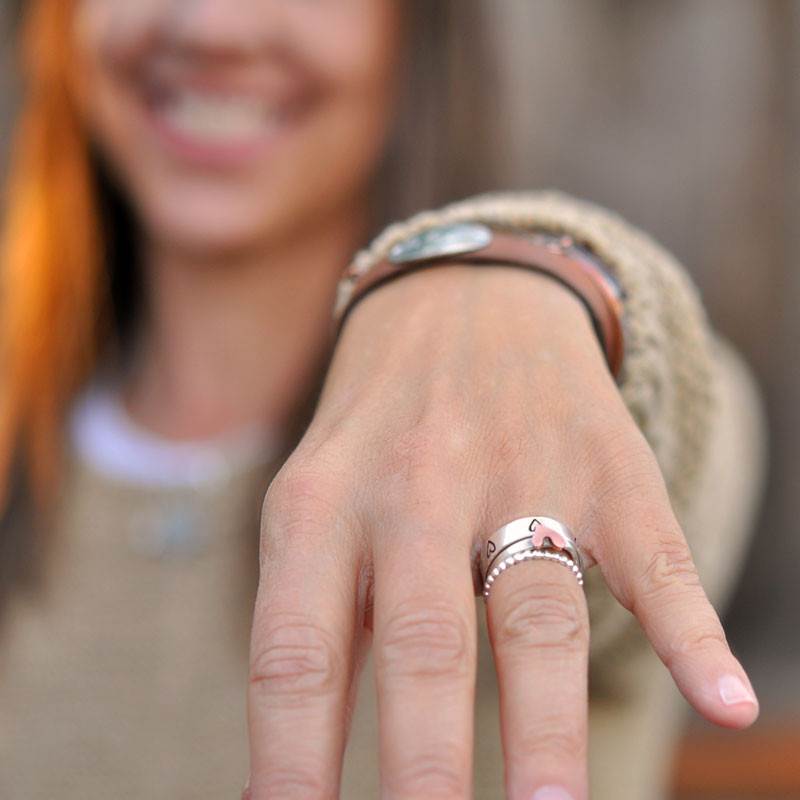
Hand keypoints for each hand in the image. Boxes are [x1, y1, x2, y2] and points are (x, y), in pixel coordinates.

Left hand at [246, 265, 757, 799]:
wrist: (462, 296)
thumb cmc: (376, 428)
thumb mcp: (315, 503)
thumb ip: (319, 621)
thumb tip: (296, 769)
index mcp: (321, 505)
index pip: (295, 655)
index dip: (292, 763)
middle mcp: (415, 485)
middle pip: (423, 643)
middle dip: (425, 768)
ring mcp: (518, 471)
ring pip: (536, 613)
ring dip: (547, 728)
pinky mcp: (603, 465)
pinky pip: (652, 552)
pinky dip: (690, 629)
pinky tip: (722, 697)